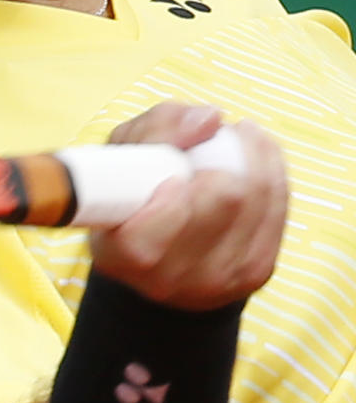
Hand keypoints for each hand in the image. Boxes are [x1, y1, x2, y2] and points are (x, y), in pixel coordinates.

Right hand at [90, 103, 286, 310]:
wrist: (158, 252)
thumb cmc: (134, 192)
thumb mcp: (126, 151)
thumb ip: (158, 127)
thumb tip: (210, 120)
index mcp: (123, 254)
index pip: (163, 218)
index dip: (174, 183)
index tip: (172, 173)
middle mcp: (170, 278)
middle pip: (227, 196)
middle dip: (222, 153)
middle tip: (208, 141)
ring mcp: (217, 281)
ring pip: (259, 196)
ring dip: (249, 154)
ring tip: (230, 143)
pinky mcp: (257, 273)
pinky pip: (279, 206)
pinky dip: (269, 169)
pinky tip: (252, 158)